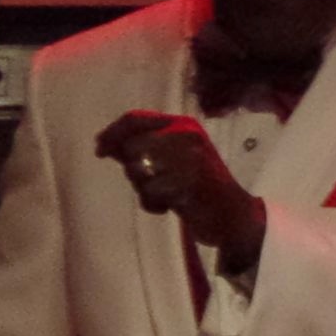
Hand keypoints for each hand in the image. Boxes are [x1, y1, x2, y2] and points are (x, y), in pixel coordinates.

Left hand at [97, 113, 259, 263]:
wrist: (235, 216)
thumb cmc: (201, 187)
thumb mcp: (174, 158)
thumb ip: (141, 147)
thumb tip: (102, 143)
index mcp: (185, 125)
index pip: (136, 119)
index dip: (112, 133)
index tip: (100, 150)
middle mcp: (187, 137)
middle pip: (132, 147)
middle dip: (134, 170)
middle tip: (153, 184)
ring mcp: (189, 160)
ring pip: (137, 170)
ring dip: (144, 189)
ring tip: (165, 195)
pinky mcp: (187, 185)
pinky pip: (149, 192)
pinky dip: (153, 204)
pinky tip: (171, 206)